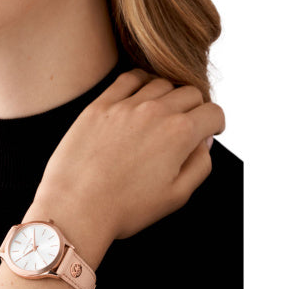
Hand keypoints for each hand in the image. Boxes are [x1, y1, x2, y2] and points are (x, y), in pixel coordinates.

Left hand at [26, 69, 224, 265]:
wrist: (75, 209)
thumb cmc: (123, 209)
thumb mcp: (176, 196)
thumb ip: (200, 165)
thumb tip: (204, 142)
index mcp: (180, 134)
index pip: (213, 112)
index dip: (214, 124)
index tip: (206, 132)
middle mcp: (155, 112)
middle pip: (190, 93)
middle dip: (194, 109)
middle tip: (184, 126)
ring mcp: (124, 106)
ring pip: (161, 82)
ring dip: (168, 95)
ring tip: (160, 113)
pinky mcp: (98, 106)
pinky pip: (127, 79)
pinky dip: (140, 82)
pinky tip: (138, 96)